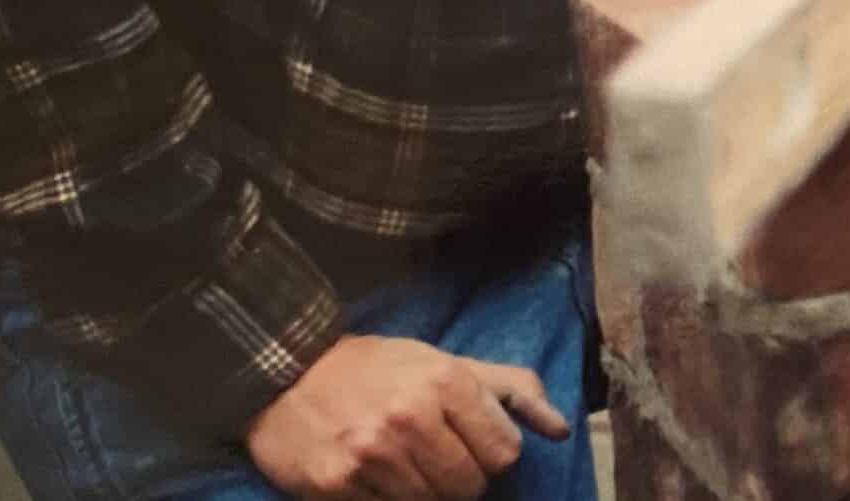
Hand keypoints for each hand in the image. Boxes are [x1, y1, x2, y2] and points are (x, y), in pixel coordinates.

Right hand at [245, 334, 568, 500]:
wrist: (288, 374)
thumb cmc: (380, 368)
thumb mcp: (448, 363)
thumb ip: (512, 390)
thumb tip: (561, 429)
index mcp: (446, 381)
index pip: (505, 452)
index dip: (491, 453)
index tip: (470, 442)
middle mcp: (410, 416)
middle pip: (471, 486)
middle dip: (460, 477)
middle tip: (433, 454)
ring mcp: (371, 453)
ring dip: (423, 490)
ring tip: (402, 462)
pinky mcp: (337, 485)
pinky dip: (385, 500)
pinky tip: (372, 475)